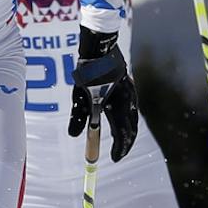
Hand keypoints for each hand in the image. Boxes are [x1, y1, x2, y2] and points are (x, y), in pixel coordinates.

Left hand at [67, 29, 137, 162]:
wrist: (99, 48)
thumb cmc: (88, 73)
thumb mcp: (79, 97)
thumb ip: (78, 118)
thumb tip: (74, 136)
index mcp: (118, 106)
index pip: (123, 133)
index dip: (120, 148)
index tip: (115, 159)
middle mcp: (128, 101)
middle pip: (131, 128)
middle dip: (125, 143)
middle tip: (119, 153)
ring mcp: (131, 93)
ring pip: (133, 118)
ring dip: (127, 132)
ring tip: (121, 140)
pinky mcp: (129, 86)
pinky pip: (131, 108)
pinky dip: (127, 119)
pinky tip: (121, 120)